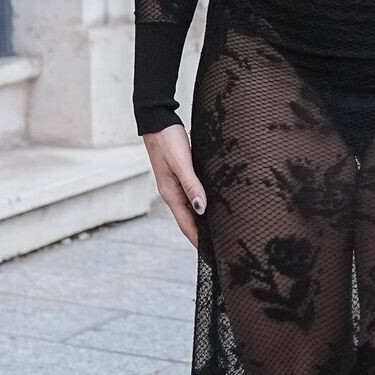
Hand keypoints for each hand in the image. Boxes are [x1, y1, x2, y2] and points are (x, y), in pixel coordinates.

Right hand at [141, 123, 207, 247]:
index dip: (197, 239)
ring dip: (201, 221)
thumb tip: (201, 208)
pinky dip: (200, 206)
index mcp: (170, 194)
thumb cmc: (168, 140)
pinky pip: (191, 197)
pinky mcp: (179, 176)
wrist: (157, 121)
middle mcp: (172, 193)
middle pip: (188, 220)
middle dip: (200, 235)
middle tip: (217, 248)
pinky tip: (209, 207)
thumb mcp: (181, 163)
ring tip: (216, 232)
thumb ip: (191, 185)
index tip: (210, 254)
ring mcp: (174, 185)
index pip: (186, 224)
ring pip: (190, 209)